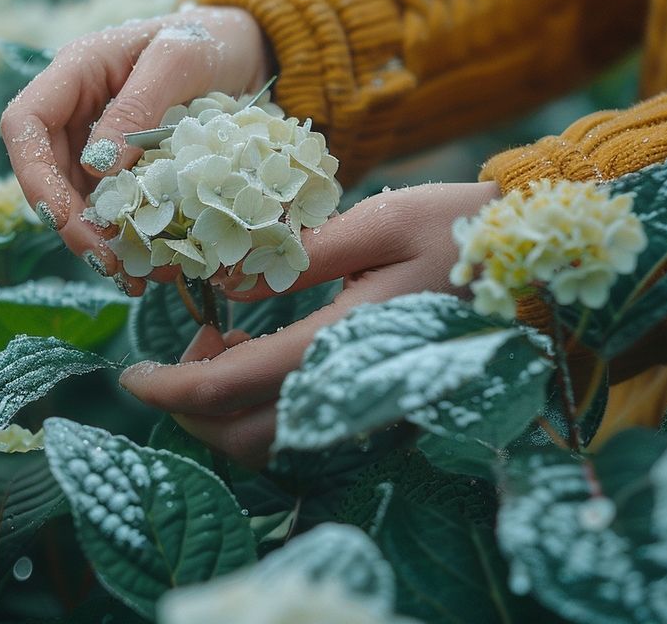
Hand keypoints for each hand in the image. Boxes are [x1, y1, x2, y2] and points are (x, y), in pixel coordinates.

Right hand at [0, 6, 272, 291]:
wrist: (248, 47)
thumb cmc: (212, 39)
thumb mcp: (180, 60)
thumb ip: (137, 106)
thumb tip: (96, 168)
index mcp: (77, 70)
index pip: (24, 124)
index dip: (33, 175)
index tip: (64, 218)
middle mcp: (78, 106)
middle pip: (45, 170)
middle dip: (70, 221)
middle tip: (108, 260)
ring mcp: (99, 136)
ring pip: (77, 196)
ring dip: (98, 238)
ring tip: (134, 273)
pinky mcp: (125, 163)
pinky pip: (112, 203)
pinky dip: (126, 235)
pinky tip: (149, 261)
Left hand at [119, 181, 499, 466]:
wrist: (535, 265)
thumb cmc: (459, 230)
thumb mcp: (379, 220)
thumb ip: (299, 253)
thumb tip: (224, 278)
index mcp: (343, 339)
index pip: (230, 386)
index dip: (169, 387)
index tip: (131, 373)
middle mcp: (352, 388)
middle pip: (241, 436)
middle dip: (189, 409)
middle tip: (180, 351)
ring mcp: (369, 406)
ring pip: (272, 446)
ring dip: (225, 415)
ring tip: (219, 347)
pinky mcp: (379, 405)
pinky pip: (303, 433)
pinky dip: (260, 411)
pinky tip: (257, 354)